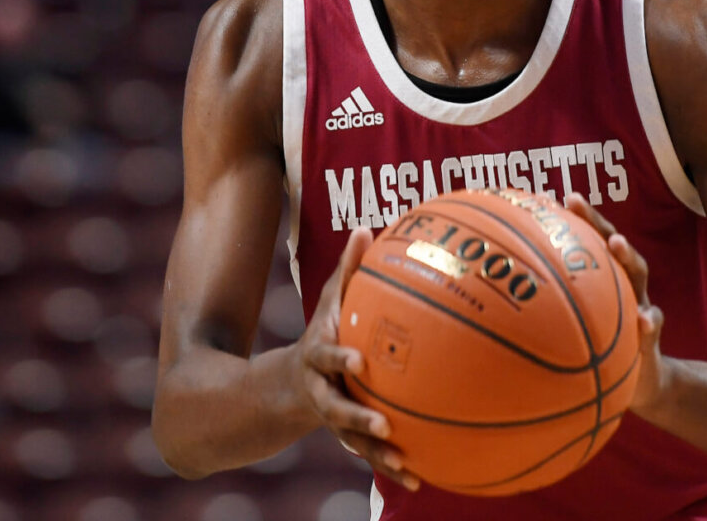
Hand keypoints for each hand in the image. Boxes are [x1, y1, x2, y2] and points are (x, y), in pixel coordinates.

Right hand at [292, 226, 421, 490]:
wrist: (285, 387)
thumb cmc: (322, 332)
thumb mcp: (328, 301)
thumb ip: (347, 270)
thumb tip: (366, 228)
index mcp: (318, 356)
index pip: (326, 356)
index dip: (340, 359)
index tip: (360, 361)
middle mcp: (323, 391)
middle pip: (336, 407)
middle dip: (357, 417)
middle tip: (382, 423)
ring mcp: (333, 418)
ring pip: (353, 439)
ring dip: (377, 454)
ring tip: (404, 464)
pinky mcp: (348, 437)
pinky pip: (370, 454)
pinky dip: (392, 466)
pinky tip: (421, 478)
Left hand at [564, 193, 667, 412]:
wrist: (642, 384)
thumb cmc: (597, 352)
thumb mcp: (570, 334)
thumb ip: (548, 318)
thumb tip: (500, 304)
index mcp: (602, 282)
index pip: (586, 242)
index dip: (568, 220)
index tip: (545, 198)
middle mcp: (622, 286)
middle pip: (611, 245)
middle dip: (595, 220)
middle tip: (576, 202)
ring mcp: (640, 306)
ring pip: (637, 275)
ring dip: (627, 256)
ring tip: (616, 244)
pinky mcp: (651, 336)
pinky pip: (653, 325)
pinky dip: (649, 321)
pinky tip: (644, 320)